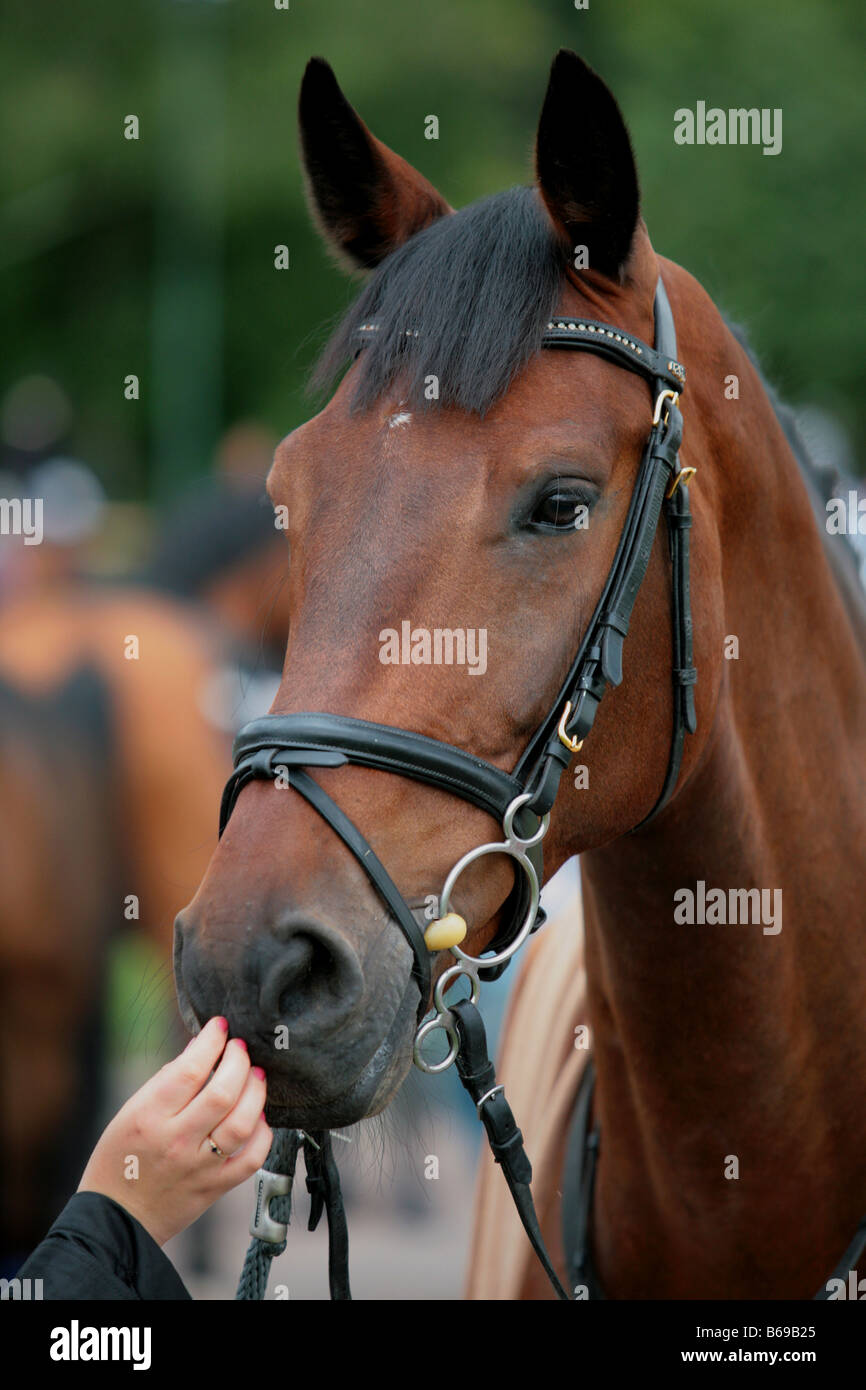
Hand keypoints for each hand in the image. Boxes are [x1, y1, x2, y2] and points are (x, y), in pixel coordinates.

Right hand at [78, 1016, 270, 1245]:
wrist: (117, 1218)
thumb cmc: (120, 1158)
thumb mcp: (130, 1112)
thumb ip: (166, 1081)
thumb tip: (201, 1048)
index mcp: (148, 1117)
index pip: (189, 1070)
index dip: (211, 1042)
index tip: (219, 1027)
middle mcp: (176, 1141)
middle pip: (222, 1093)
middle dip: (238, 1061)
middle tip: (240, 1049)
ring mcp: (198, 1166)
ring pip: (242, 1123)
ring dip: (256, 1092)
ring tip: (255, 1076)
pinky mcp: (214, 1188)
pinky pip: (251, 1159)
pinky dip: (263, 1134)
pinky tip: (259, 1118)